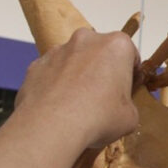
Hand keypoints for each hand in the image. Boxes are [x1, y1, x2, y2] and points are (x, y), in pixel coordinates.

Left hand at [14, 28, 139, 148]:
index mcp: (116, 45)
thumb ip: (127, 104)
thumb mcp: (130, 117)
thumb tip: (117, 109)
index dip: (130, 75)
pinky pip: (52, 73)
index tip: (127, 91)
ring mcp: (58, 50)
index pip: (130, 56)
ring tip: (77, 105)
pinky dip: (56, 85)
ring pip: (74, 61)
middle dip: (102, 71)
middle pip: (100, 53)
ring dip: (78, 76)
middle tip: (103, 98)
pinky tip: (58, 107)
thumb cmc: (98, 117)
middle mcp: (87, 40)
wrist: (51, 127)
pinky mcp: (36, 64)